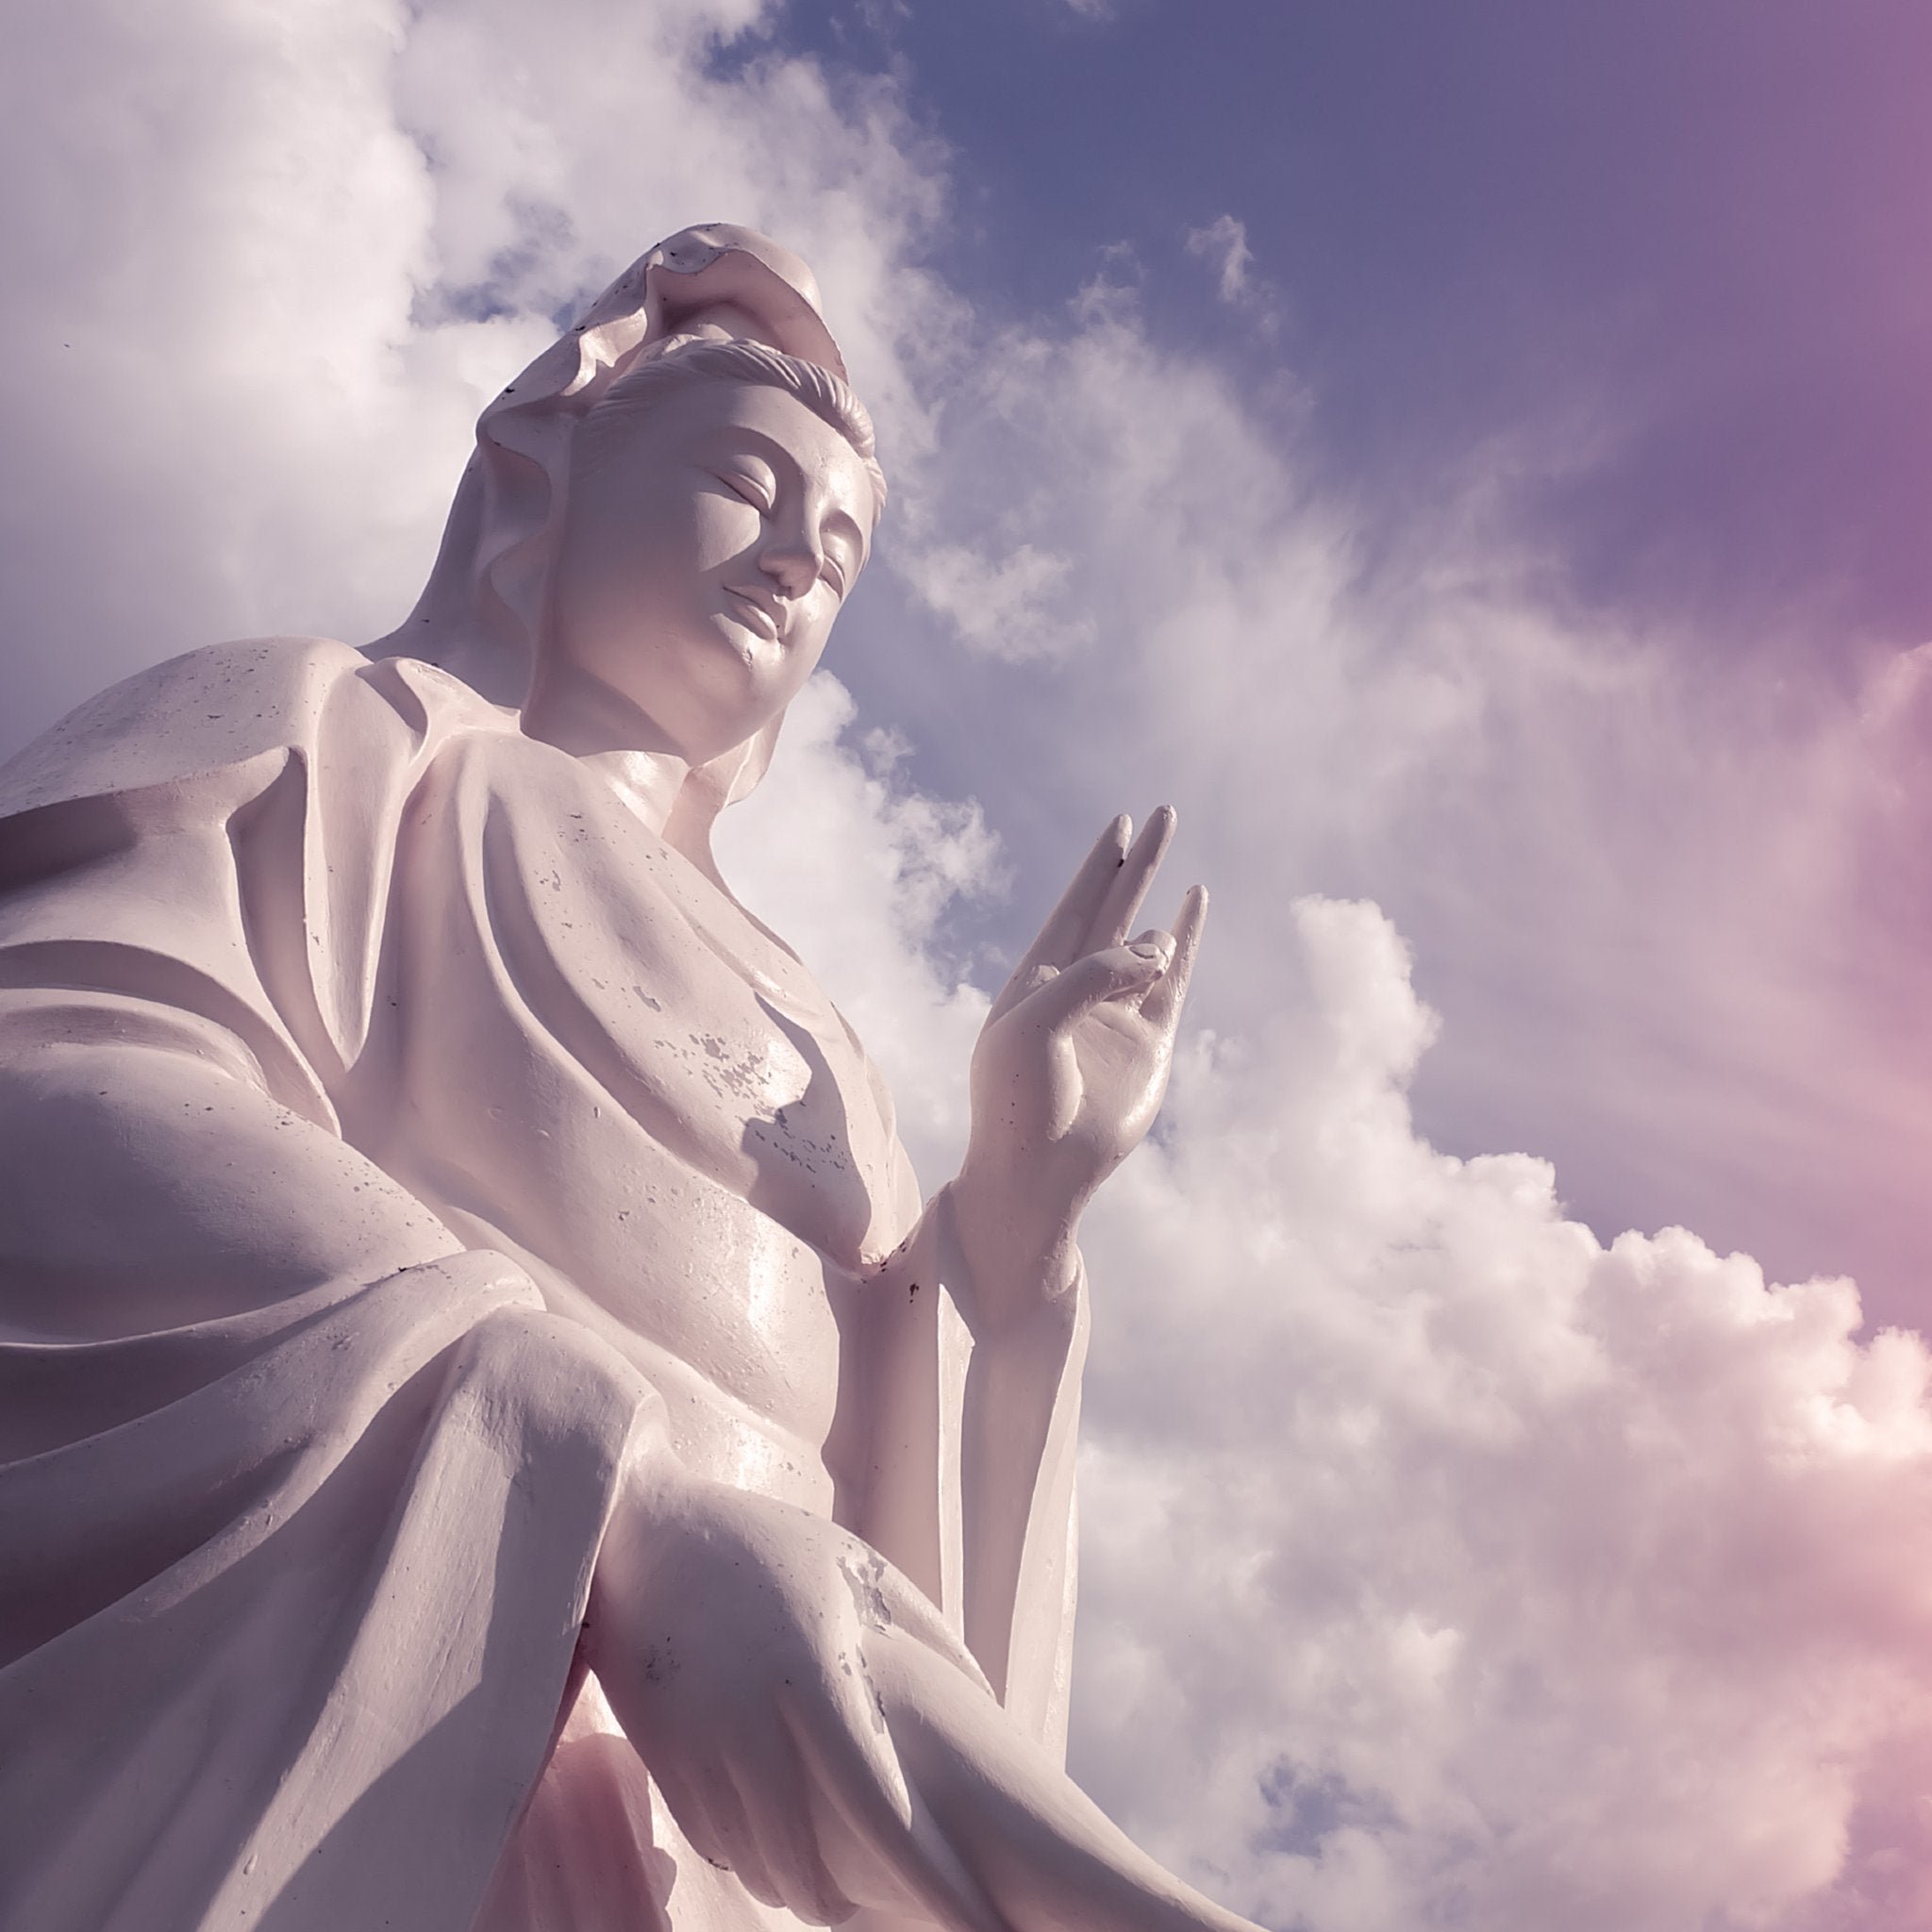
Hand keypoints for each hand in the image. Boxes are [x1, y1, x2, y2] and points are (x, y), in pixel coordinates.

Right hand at [587, 1460, 1257, 1931]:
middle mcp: (755, 1721)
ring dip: (804, 1884)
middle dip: (857, 1900)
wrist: (635, 1527)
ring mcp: (699, 1744)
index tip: (984, 1926)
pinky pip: (716, 1842)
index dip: (937, 1883)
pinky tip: (780, 1847)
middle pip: (815, 1866)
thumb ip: (928, 1639)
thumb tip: (989, 1705)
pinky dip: (752, 1856)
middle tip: (902, 1914)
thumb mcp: (860, 1572)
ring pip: (761, 1865)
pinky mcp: (659, 1757)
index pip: (886, 1812)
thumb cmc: (768, 1546)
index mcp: (820, 1676)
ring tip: (841, 1888)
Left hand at [955, 808, 1205, 1306]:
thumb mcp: (1035, 1024)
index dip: (1098, 867)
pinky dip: (1186, 943)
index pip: (1073, 907)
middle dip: (1136, 863)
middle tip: (1162, 813)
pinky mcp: (1149, 1044)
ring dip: (1159, 907)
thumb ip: (1093, 975)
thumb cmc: (1017, 1100)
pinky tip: (1193, 908)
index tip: (1119, 826)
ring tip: (1174, 871)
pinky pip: (1174, 982)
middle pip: (1113, 910)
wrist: (1038, 1173)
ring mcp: (1116, 1015)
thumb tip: (1157, 946)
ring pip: (1146, 943)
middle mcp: (1078, 990)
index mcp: (1036, 980)